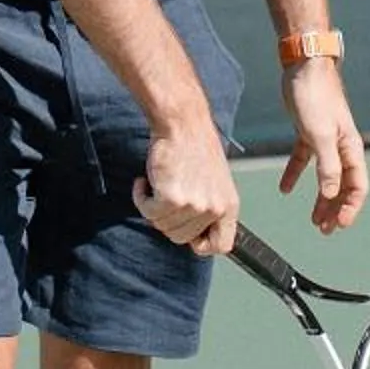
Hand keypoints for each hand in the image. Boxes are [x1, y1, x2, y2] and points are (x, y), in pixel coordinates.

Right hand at [132, 115, 239, 258]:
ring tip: (156, 183)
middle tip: (164, 197)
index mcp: (229, 206)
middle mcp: (214, 209)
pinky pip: (148, 212)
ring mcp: (194, 206)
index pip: (222, 245)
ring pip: (162, 226)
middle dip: (168, 220)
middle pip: (182, 238)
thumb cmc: (195, 147)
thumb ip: (208, 208)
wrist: (182, 123)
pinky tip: (145, 181)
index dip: (200, 244)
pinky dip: (141, 198)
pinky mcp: (171, 199)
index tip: (187, 234)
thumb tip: (191, 234)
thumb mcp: (214, 183)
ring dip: (152, 207)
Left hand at [277, 59, 368, 234]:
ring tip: (313, 219)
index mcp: (350, 148)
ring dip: (320, 198)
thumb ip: (327, 166)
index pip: (357, 186)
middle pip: (343, 185)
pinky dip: (296, 174)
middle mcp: (341, 146)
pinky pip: (304, 160)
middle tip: (325, 229)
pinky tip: (284, 188)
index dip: (350, 207)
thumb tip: (331, 193)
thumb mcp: (320, 134)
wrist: (304, 65)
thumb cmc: (315, 96)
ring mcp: (325, 139)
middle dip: (336, 208)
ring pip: (325, 176)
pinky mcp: (308, 131)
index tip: (338, 225)